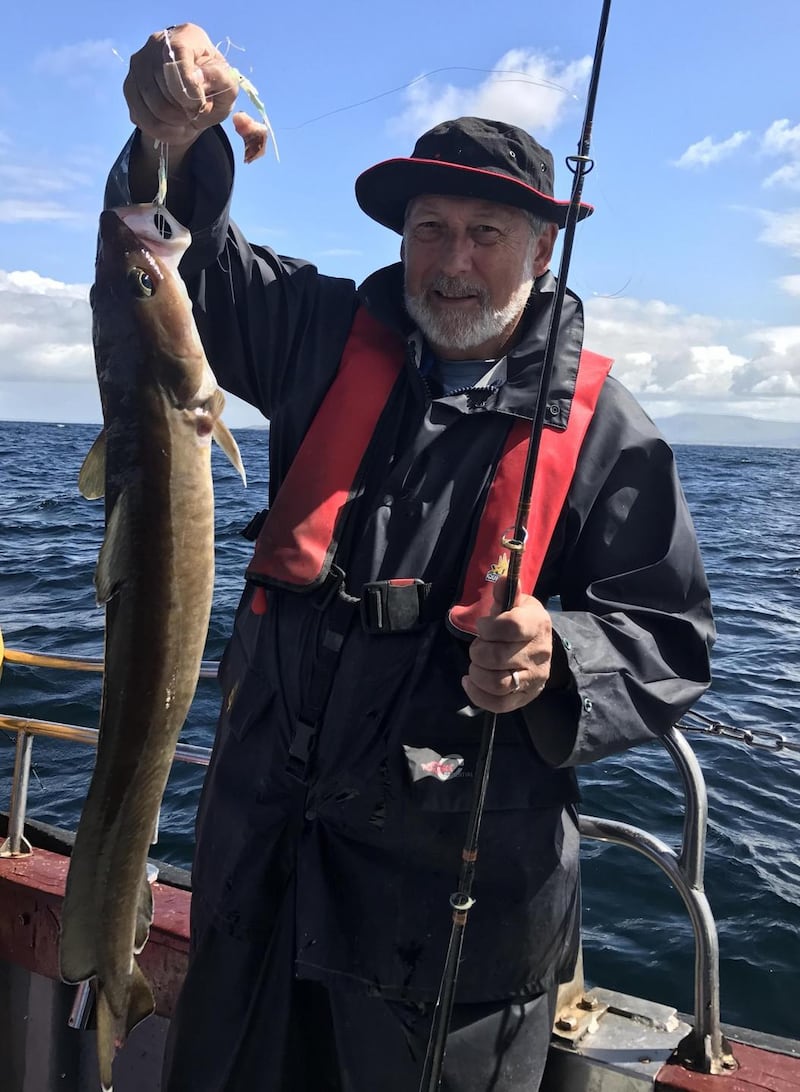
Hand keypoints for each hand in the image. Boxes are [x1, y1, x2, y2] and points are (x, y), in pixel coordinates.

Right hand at [124, 24, 239, 147]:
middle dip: (184, 109)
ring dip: (172, 122)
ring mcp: (139, 63)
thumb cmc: (213, 89)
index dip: (188, 86)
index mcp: (187, 36)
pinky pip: (139, 114)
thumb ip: (220, 79)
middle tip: (195, 114)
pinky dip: (158, 129)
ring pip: (151, 102)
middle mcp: (158, 42)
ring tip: (185, 121)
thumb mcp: (227, 86)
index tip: (199, 104)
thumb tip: (196, 78)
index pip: (179, 56)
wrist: (193, 100)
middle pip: (164, 84)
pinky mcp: (129, 84)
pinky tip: (171, 127)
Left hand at [462, 577, 553, 713]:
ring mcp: (534, 678)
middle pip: (497, 657)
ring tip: (475, 665)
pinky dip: (477, 695)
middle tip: (478, 647)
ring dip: (477, 673)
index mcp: (537, 624)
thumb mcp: (516, 604)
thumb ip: (506, 593)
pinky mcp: (525, 698)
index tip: (483, 626)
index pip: (510, 627)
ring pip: (497, 683)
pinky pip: (499, 705)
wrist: (540, 648)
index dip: (489, 627)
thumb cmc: (522, 623)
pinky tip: (470, 682)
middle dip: (478, 651)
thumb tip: (501, 579)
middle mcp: (540, 653)